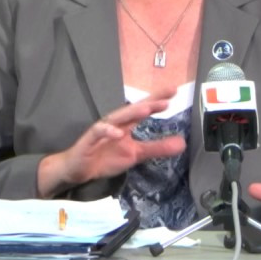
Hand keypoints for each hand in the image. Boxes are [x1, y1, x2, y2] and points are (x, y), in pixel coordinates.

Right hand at [38, 88, 185, 196]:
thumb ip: (157, 148)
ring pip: (117, 118)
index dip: (157, 99)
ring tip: (147, 109)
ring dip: (131, 113)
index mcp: (126, 124)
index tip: (174, 90)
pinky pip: (98, 132)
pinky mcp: (89, 140)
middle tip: (166, 98)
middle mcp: (115, 123)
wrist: (78, 169)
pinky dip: (108, 131)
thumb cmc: (105, 157)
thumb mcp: (136, 154)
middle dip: (149, 102)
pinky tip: (118, 132)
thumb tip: (182, 143)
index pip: (144, 109)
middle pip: (133, 109)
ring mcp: (102, 130)